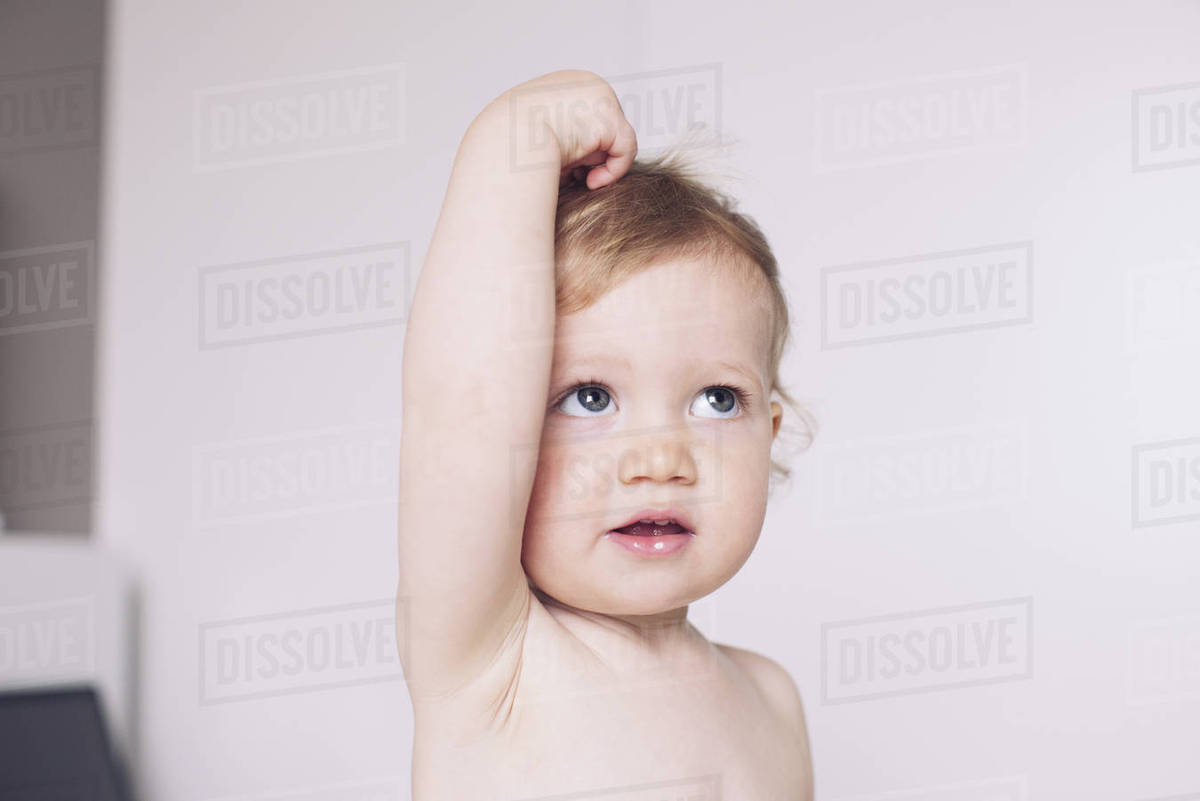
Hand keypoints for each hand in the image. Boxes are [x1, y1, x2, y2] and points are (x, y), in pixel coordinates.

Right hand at [502, 69, 637, 189]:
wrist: (503, 140)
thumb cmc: (511, 144)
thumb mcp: (536, 132)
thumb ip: (563, 137)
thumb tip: (580, 160)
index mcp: (569, 83)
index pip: (590, 119)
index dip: (581, 148)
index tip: (562, 167)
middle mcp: (588, 83)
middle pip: (605, 128)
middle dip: (590, 155)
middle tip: (569, 174)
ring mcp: (601, 96)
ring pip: (616, 140)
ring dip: (597, 163)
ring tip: (575, 177)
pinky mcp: (609, 116)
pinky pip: (625, 149)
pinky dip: (613, 171)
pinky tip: (590, 182)